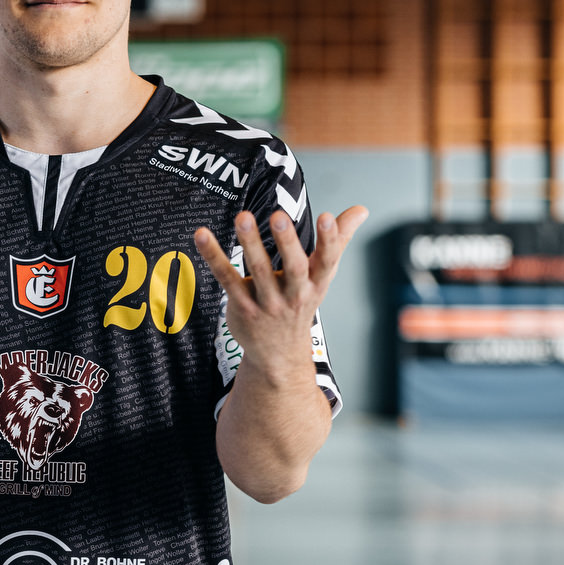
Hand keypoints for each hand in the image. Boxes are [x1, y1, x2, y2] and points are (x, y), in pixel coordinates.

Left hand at [194, 206, 367, 377]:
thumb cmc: (301, 302)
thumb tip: (362, 209)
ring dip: (250, 243)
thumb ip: (339, 239)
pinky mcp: (242, 306)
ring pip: (259, 271)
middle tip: (280, 215)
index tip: (328, 217)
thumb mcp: (324, 275)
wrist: (279, 354)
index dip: (329, 240)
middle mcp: (294, 295)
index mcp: (316, 283)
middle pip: (294, 267)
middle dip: (287, 242)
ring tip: (242, 217)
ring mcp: (267, 303)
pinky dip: (214, 257)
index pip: (327, 260)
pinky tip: (202, 235)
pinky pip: (227, 278)